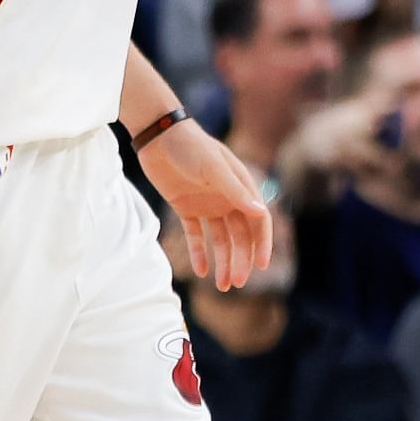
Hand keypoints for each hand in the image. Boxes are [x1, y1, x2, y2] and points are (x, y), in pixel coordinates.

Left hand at [141, 118, 272, 288]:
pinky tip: (201, 271)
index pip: (258, 221)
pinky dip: (199, 252)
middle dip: (240, 260)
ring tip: (221, 285)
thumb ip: (235, 191)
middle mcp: (228, 198)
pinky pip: (195, 235)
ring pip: (220, 239)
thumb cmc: (190, 145)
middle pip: (240, 236)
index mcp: (241, 187)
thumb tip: (259, 213)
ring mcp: (208, 204)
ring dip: (223, 261)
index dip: (262, 244)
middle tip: (236, 283)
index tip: (261, 266)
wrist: (157, 135)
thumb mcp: (214, 168)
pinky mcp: (186, 207)